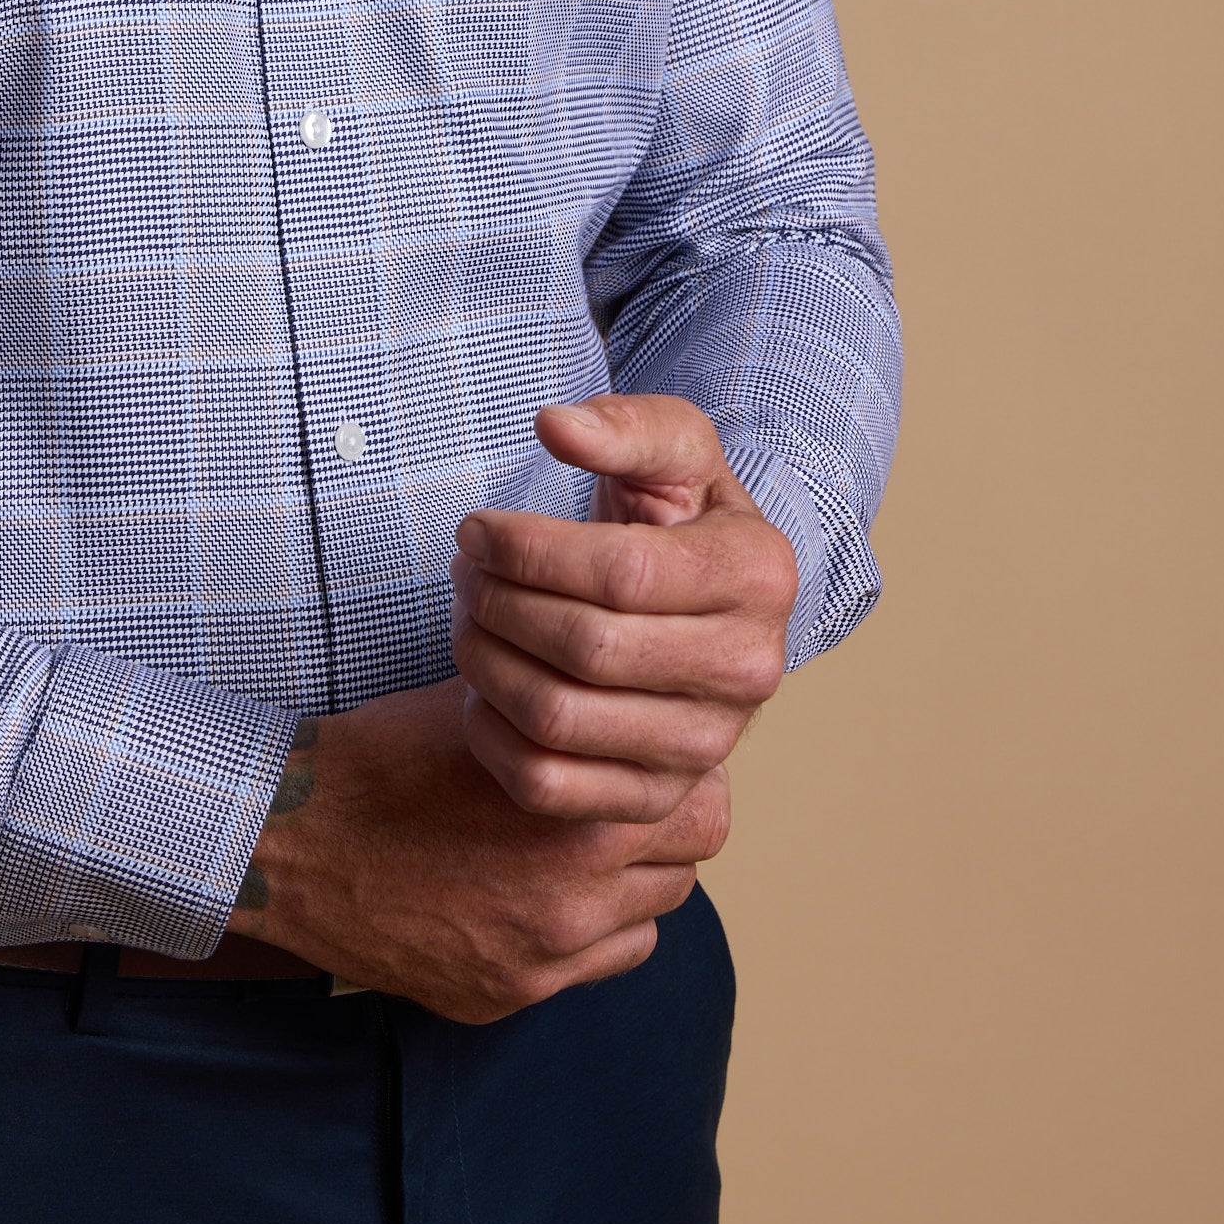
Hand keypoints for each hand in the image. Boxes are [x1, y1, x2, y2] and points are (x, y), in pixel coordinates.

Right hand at [225, 677, 729, 1021]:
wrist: (289, 843)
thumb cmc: (382, 760)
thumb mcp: (484, 710)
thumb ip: (568, 712)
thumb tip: (626, 689)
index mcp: (575, 819)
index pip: (704, 805)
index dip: (685, 773)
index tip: (657, 755)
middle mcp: (572, 901)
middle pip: (687, 867)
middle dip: (667, 828)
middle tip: (629, 798)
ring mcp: (541, 961)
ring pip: (647, 920)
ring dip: (631, 882)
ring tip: (580, 844)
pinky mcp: (505, 998)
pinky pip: (591, 965)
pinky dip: (586, 931)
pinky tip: (538, 890)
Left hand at [451, 391, 797, 824]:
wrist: (698, 606)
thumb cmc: (675, 516)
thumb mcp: (670, 450)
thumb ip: (622, 426)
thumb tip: (555, 425)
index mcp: (760, 575)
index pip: (623, 572)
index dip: (528, 548)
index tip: (474, 528)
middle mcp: (750, 670)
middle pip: (586, 647)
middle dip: (499, 600)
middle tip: (462, 570)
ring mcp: (707, 746)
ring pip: (558, 717)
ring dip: (484, 660)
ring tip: (467, 615)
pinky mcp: (655, 798)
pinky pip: (545, 784)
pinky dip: (490, 734)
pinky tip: (481, 683)